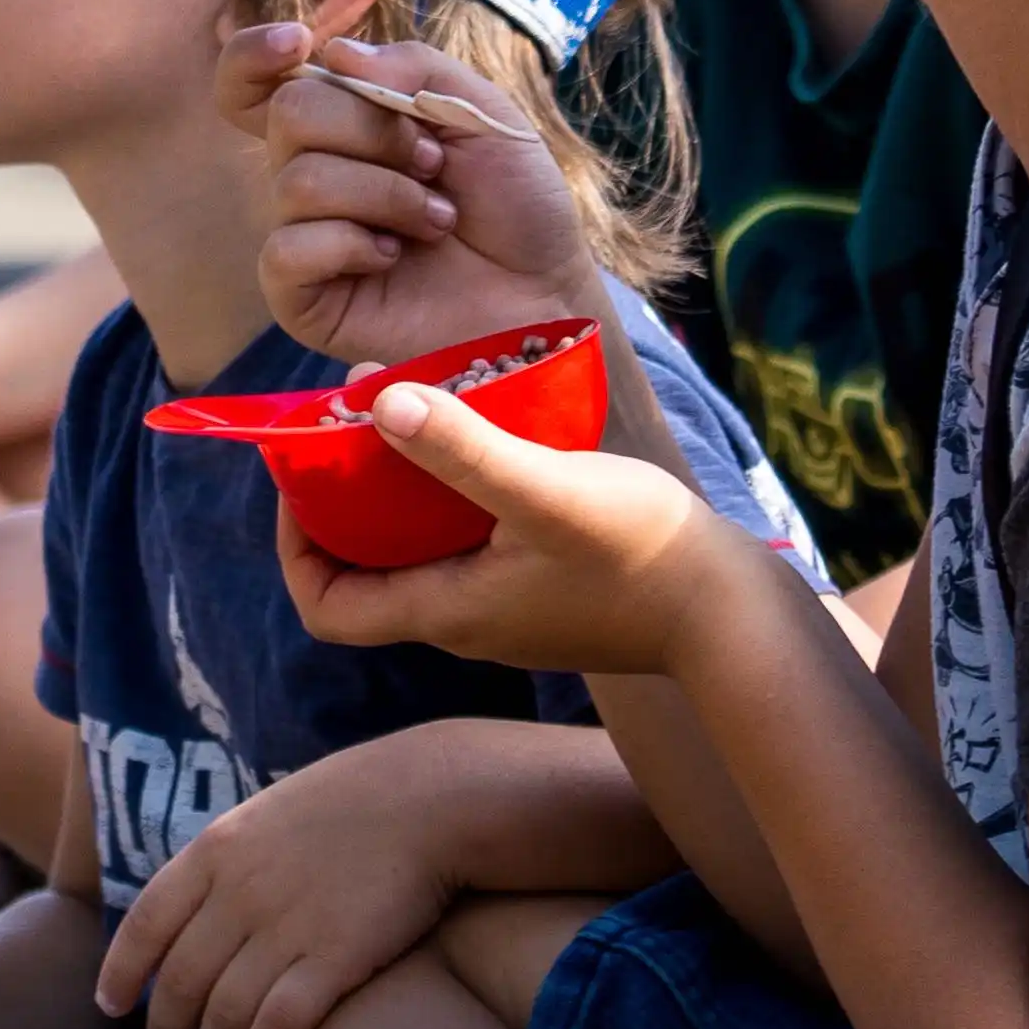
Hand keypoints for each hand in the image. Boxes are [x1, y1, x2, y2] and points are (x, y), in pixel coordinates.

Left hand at [93, 738, 463, 1028]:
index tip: (113, 1007)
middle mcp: (240, 893)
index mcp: (214, 853)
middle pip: (179, 982)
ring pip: (224, 1013)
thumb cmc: (352, 803)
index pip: (144, 926)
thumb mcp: (266, 815)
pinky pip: (279, 1024)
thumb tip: (193, 914)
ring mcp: (288, 926)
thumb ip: (224, 862)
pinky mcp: (337, 957)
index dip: (121, 974)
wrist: (430, 797)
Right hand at [234, 19, 604, 370]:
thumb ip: (415, 68)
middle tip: (435, 164)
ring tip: (436, 219)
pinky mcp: (303, 298)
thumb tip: (332, 55)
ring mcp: (305, 235)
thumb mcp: (483, 113)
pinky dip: (351, 245)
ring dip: (386, 194)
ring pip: (298, 181)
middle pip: (290, 112)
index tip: (298, 42)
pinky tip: (391, 258)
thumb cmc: (516, 203)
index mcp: (343, 122)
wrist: (543, 288)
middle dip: (374, 130)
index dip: (254, 54)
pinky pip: (286, 251)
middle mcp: (313, 172)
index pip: (256, 82)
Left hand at [268, 384, 742, 681]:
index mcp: (445, 611)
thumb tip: (378, 403)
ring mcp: (508, 615)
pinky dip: (458, 505)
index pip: (326, 604)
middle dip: (349, 505)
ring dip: (406, 498)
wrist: (731, 613)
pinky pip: (473, 553)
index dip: (297, 544)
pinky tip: (494, 447)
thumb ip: (463, 448)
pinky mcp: (546, 596)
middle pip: (369, 575)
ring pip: (423, 559)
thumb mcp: (545, 487)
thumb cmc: (640, 552)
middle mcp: (466, 625)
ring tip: (422, 422)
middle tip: (362, 429)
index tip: (306, 475)